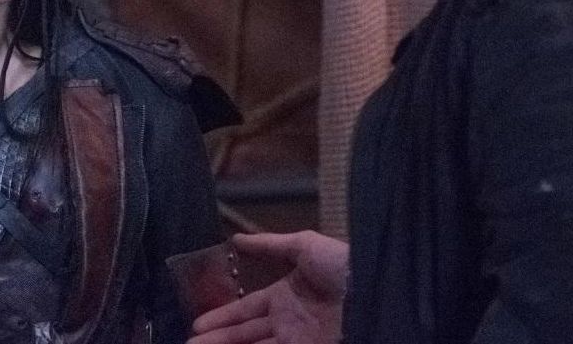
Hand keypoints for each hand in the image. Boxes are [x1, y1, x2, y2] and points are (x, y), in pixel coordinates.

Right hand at [187, 231, 347, 343]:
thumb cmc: (340, 266)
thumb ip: (270, 245)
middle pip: (244, 336)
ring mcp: (297, 341)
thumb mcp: (305, 246)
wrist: (375, 291)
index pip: (246, 310)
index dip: (222, 317)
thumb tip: (236, 240)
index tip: (198, 325)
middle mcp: (286, 323)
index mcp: (284, 297)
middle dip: (218, 341)